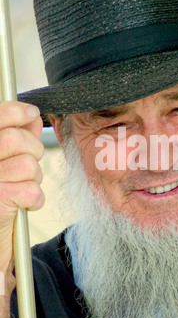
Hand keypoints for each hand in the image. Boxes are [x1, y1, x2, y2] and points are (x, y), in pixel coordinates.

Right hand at [0, 101, 44, 315]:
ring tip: (22, 188)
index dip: (18, 112)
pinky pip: (33, 190)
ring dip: (34, 178)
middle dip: (33, 150)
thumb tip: (31, 117)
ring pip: (30, 165)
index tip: (31, 114)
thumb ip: (15, 137)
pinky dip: (35, 199)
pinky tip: (22, 206)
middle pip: (17, 139)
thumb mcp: (2, 164)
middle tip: (29, 164)